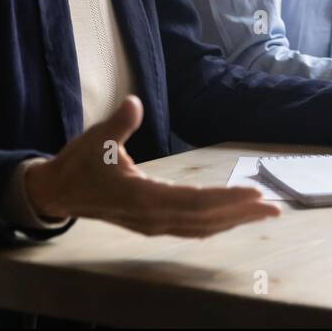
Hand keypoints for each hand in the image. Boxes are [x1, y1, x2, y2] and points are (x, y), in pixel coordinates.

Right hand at [24, 96, 279, 236]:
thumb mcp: (95, 139)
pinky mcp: (152, 224)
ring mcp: (152, 224)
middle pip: (205, 219)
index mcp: (141, 198)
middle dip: (241, 213)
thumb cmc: (79, 163)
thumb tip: (133, 102)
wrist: (56, 191)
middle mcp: (151, 218)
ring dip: (234, 220)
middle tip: (275, 206)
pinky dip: (216, 224)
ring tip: (264, 212)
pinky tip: (234, 218)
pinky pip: (191, 228)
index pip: (193, 202)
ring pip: (201, 227)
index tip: (254, 194)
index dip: (226, 199)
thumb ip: (118, 124)